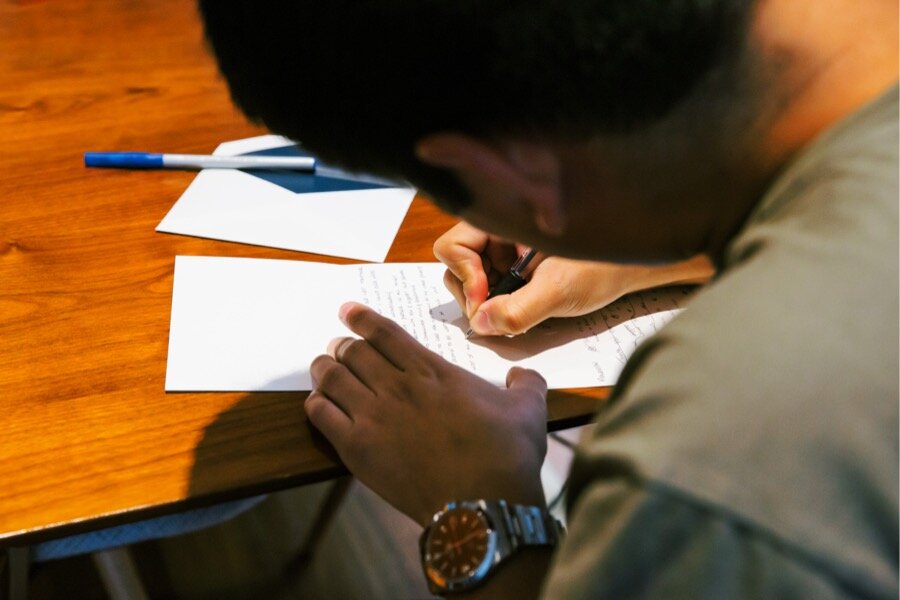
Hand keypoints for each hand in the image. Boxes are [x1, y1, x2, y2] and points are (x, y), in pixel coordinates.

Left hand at [305, 302, 548, 526]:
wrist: (483, 504)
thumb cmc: (506, 455)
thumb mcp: (528, 409)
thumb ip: (525, 383)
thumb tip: (524, 375)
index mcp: (433, 371)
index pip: (385, 333)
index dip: (362, 318)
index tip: (347, 311)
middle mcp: (398, 386)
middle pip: (353, 352)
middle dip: (342, 345)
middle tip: (339, 347)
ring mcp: (374, 417)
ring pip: (332, 378)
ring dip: (324, 369)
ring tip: (323, 368)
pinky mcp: (358, 449)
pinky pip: (322, 415)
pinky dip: (316, 403)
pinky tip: (320, 404)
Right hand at [434, 222, 714, 335]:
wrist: (635, 264)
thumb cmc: (604, 265)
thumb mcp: (560, 290)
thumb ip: (518, 309)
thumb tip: (480, 323)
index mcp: (504, 220)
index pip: (453, 246)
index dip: (465, 275)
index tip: (486, 299)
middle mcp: (499, 232)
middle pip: (457, 264)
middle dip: (473, 292)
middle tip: (498, 313)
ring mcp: (505, 250)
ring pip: (472, 278)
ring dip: (488, 301)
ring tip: (519, 308)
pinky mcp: (515, 266)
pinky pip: (492, 287)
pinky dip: (502, 304)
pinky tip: (526, 307)